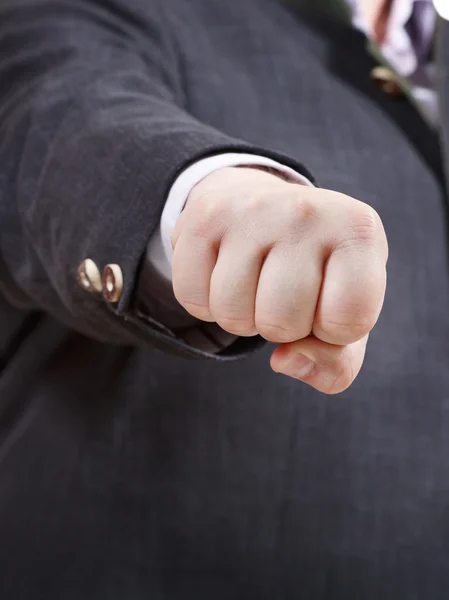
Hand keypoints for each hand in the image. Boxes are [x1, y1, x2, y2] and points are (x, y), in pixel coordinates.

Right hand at [171, 167, 387, 393]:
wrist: (263, 205)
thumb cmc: (313, 270)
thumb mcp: (345, 311)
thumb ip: (337, 361)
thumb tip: (284, 360)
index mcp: (359, 231)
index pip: (347, 322)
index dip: (332, 330)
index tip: (328, 300)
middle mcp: (306, 211)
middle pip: (282, 323)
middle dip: (281, 326)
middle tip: (284, 292)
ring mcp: (251, 211)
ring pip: (232, 315)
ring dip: (241, 317)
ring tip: (255, 282)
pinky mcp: (204, 217)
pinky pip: (192, 298)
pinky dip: (205, 303)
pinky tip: (223, 273)